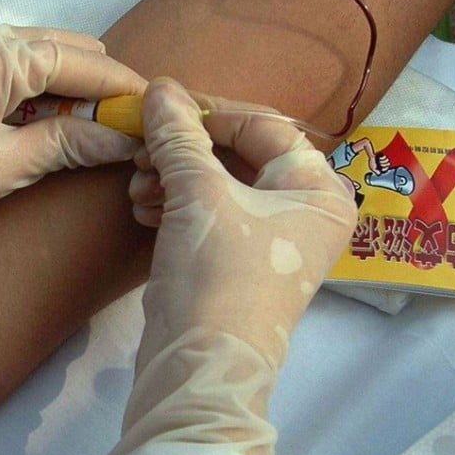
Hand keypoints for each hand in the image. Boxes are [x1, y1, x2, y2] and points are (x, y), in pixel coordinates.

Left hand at [0, 20, 145, 326]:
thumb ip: (68, 143)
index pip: (88, 61)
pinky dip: (43, 97)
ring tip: (93, 143)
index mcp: (0, 52)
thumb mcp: (2, 167)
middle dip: (103, 91)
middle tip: (124, 140)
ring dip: (73, 95)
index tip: (162, 122)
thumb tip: (126, 138)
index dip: (128, 92)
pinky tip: (52, 133)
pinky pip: (19, 71)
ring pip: (47, 60)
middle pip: (72, 51)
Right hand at [73, 78, 357, 454]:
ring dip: (173, 177)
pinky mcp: (239, 262)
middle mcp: (304, 211)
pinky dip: (176, 205)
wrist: (201, 367)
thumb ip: (179, 136)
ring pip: (218, 185)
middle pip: (239, 154)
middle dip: (185, 151)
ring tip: (136, 186)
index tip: (161, 109)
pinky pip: (209, 215)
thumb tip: (160, 88)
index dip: (210, 112)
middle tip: (142, 152)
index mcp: (317, 189)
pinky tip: (141, 207)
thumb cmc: (218, 272)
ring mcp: (272, 240)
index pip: (264, 125)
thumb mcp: (198, 194)